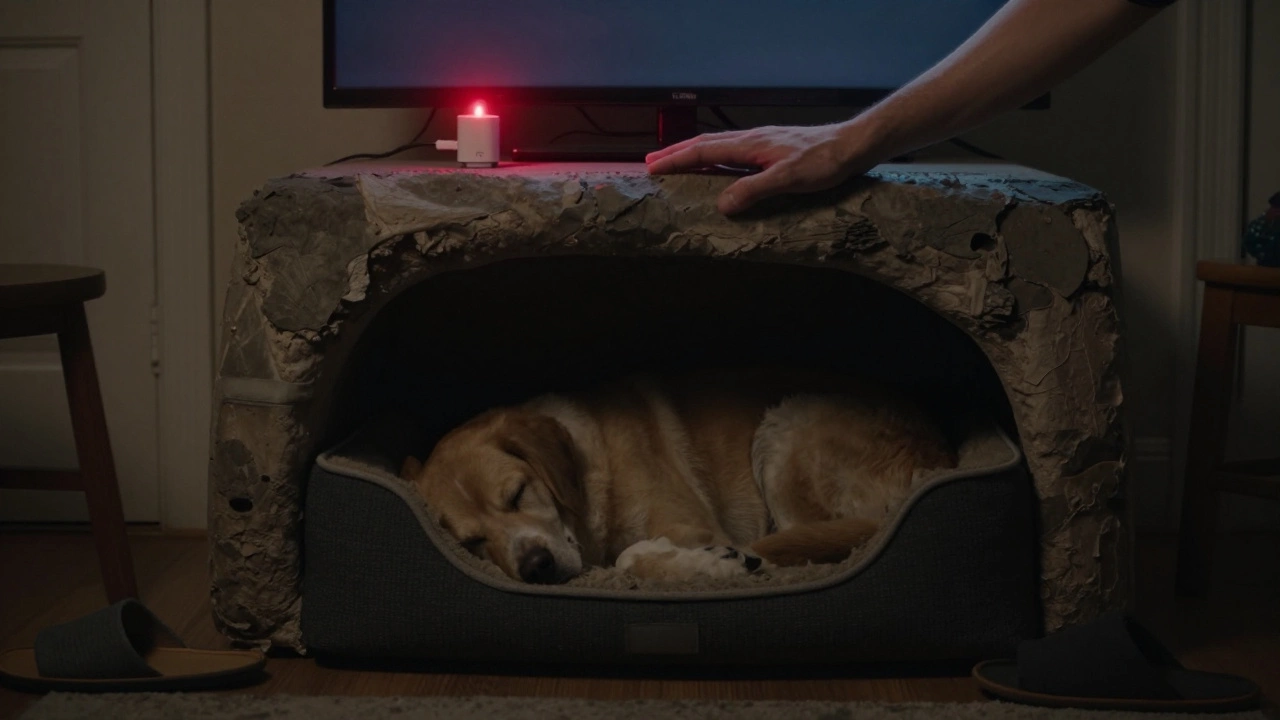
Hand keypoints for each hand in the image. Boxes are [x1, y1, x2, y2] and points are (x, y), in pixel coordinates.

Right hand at [645, 121, 879, 215]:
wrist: (852, 145)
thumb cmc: (823, 161)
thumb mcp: (788, 180)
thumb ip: (753, 190)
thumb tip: (721, 204)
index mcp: (750, 144)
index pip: (703, 151)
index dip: (675, 160)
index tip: (652, 167)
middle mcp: (752, 139)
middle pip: (705, 143)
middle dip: (676, 153)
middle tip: (651, 163)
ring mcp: (762, 141)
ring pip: (718, 145)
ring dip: (693, 153)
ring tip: (675, 162)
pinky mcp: (773, 146)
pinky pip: (733, 150)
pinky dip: (714, 155)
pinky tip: (717, 164)